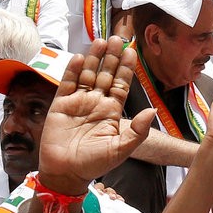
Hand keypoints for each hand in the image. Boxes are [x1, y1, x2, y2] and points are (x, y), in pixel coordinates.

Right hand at [37, 38, 156, 189]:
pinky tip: (78, 57)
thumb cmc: (94, 164)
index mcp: (112, 111)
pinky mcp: (60, 104)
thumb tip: (152, 111)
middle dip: (112, 57)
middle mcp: (96, 103)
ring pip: (87, 74)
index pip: (121, 84)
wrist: (66, 173)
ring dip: (94, 58)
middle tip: (118, 39)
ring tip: (101, 42)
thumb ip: (137, 131)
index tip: (132, 51)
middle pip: (105, 74)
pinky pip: (67, 83)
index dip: (126, 68)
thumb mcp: (120, 149)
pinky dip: (72, 70)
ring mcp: (78, 102)